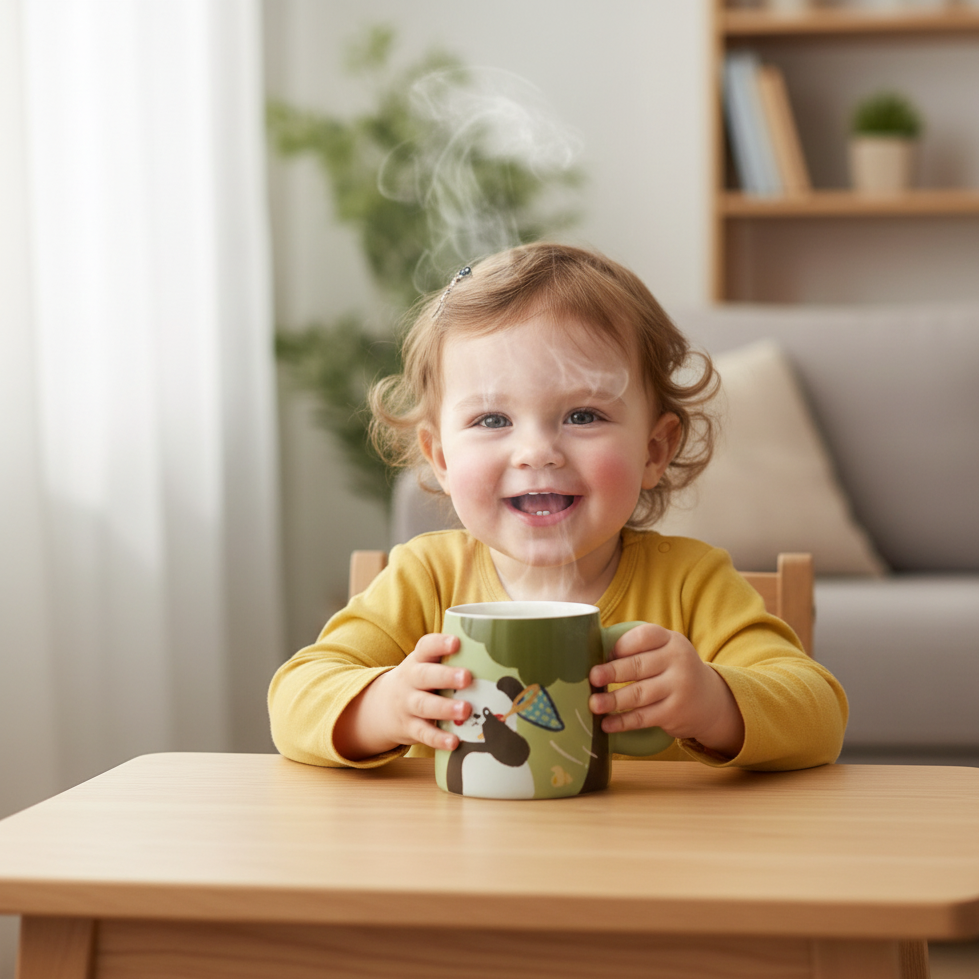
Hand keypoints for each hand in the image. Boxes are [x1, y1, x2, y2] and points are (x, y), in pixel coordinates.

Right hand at [333, 634, 472, 759]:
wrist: (382, 707)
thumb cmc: (420, 681)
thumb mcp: (426, 665)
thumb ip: (451, 660)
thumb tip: (497, 655)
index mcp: (418, 660)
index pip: (426, 647)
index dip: (440, 644)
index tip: (456, 642)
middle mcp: (410, 680)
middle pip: (425, 676)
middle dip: (446, 677)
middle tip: (467, 677)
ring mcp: (408, 705)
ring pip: (424, 705)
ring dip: (445, 708)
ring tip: (465, 710)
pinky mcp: (409, 728)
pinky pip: (423, 733)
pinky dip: (438, 738)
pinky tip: (454, 741)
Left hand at [588, 624, 744, 757]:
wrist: (710, 701)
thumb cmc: (673, 671)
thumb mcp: (665, 652)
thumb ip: (639, 650)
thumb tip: (592, 655)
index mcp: (671, 640)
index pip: (644, 636)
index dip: (621, 645)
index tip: (603, 655)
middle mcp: (678, 661)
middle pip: (638, 666)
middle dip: (612, 672)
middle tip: (592, 678)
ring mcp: (679, 688)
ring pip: (639, 694)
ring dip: (612, 700)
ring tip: (593, 704)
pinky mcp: (675, 713)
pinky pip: (643, 717)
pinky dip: (622, 722)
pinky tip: (607, 724)